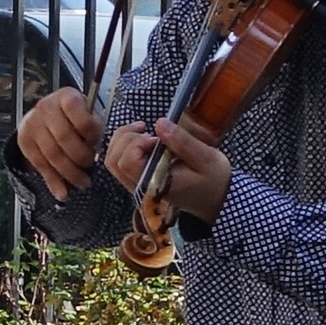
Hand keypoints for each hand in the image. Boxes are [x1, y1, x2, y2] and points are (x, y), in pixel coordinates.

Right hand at [15, 85, 105, 198]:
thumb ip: (93, 128)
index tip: (96, 143)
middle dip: (80, 156)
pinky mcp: (24, 141)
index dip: (89, 130)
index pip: (76, 111)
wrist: (48, 115)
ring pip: (52, 155)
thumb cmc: (76, 117)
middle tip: (90, 166)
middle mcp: (46, 107)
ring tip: (83, 182)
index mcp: (66, 96)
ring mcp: (32, 124)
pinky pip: (40, 165)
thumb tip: (95, 150)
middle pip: (63, 138)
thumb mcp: (89, 113)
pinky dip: (53, 182)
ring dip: (69, 173)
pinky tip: (63, 193)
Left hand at [106, 115, 232, 225]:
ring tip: (144, 131)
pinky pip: (118, 163)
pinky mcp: (137, 181)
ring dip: (122, 140)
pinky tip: (143, 139)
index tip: (156, 138)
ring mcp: (136, 186)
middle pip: (114, 160)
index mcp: (156, 185)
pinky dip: (124, 146)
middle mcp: (141, 188)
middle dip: (127, 137)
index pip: (127, 162)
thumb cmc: (213, 181)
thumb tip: (159, 124)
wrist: (214, 200)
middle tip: (148, 131)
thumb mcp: (206, 158)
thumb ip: (182, 142)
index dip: (137, 143)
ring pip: (112, 161)